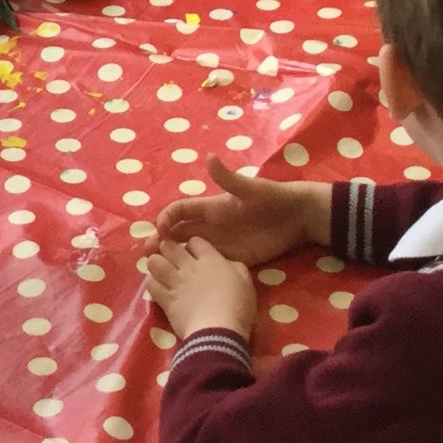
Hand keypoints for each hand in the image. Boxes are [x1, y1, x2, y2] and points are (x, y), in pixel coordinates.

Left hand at [144, 236, 256, 340]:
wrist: (218, 330)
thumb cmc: (237, 306)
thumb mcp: (245, 281)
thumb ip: (235, 267)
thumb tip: (227, 264)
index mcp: (211, 259)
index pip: (195, 241)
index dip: (192, 245)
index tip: (194, 254)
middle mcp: (189, 266)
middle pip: (170, 246)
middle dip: (168, 249)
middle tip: (172, 258)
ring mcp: (175, 282)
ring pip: (154, 262)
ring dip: (156, 263)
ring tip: (160, 271)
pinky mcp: (165, 299)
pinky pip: (150, 284)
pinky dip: (152, 282)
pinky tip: (157, 287)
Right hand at [154, 156, 323, 265]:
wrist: (297, 217)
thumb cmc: (272, 198)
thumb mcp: (250, 188)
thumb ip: (228, 178)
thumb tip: (208, 157)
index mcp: (211, 207)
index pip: (180, 211)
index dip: (166, 218)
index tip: (158, 231)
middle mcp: (211, 226)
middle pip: (179, 233)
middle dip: (160, 242)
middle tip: (145, 256)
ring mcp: (221, 244)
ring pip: (189, 252)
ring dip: (172, 259)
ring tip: (156, 272)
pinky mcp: (232, 260)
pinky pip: (207, 267)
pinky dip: (193, 274)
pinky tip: (184, 286)